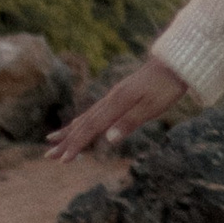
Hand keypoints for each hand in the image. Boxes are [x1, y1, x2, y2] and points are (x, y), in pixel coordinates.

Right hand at [46, 55, 189, 167]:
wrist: (175, 62)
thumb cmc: (167, 86)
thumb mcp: (153, 106)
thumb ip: (130, 122)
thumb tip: (107, 139)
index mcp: (116, 104)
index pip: (91, 128)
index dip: (76, 145)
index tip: (62, 161)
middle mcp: (111, 99)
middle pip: (84, 123)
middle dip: (66, 140)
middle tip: (47, 156)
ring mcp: (114, 96)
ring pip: (87, 116)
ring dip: (70, 130)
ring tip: (53, 139)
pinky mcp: (120, 95)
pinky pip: (95, 111)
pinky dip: (83, 120)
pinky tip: (80, 123)